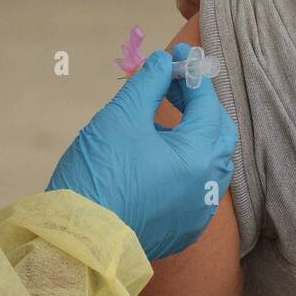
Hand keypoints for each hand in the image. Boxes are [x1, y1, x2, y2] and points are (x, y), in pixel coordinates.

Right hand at [47, 45, 236, 259]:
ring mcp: (198, 212)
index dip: (192, 75)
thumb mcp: (121, 116)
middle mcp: (208, 187)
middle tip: (173, 83)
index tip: (174, 56)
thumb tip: (162, 62)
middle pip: (218, 133)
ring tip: (165, 116)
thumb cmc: (99, 173)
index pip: (208, 104)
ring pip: (211, 162)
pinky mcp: (183, 229)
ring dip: (195, 134)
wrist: (76, 239)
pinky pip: (198, 188)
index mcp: (199, 157)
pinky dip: (187, 164)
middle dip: (200, 103)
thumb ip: (148, 83)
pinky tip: (161, 155)